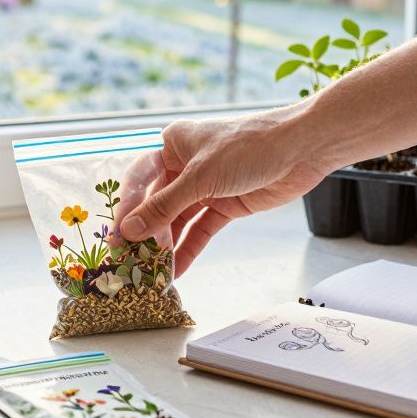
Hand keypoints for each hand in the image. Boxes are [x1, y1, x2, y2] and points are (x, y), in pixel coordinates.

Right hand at [118, 110, 332, 276]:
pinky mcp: (226, 204)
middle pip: (158, 203)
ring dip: (166, 245)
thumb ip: (164, 207)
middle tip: (131, 261)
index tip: (115, 238)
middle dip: (146, 233)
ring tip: (151, 272)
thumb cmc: (248, 146)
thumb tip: (129, 230)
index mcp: (172, 145)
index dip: (126, 210)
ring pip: (178, 220)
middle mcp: (185, 165)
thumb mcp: (200, 177)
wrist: (301, 149)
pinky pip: (200, 229)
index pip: (139, 180)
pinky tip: (176, 269)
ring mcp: (206, 186)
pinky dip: (189, 248)